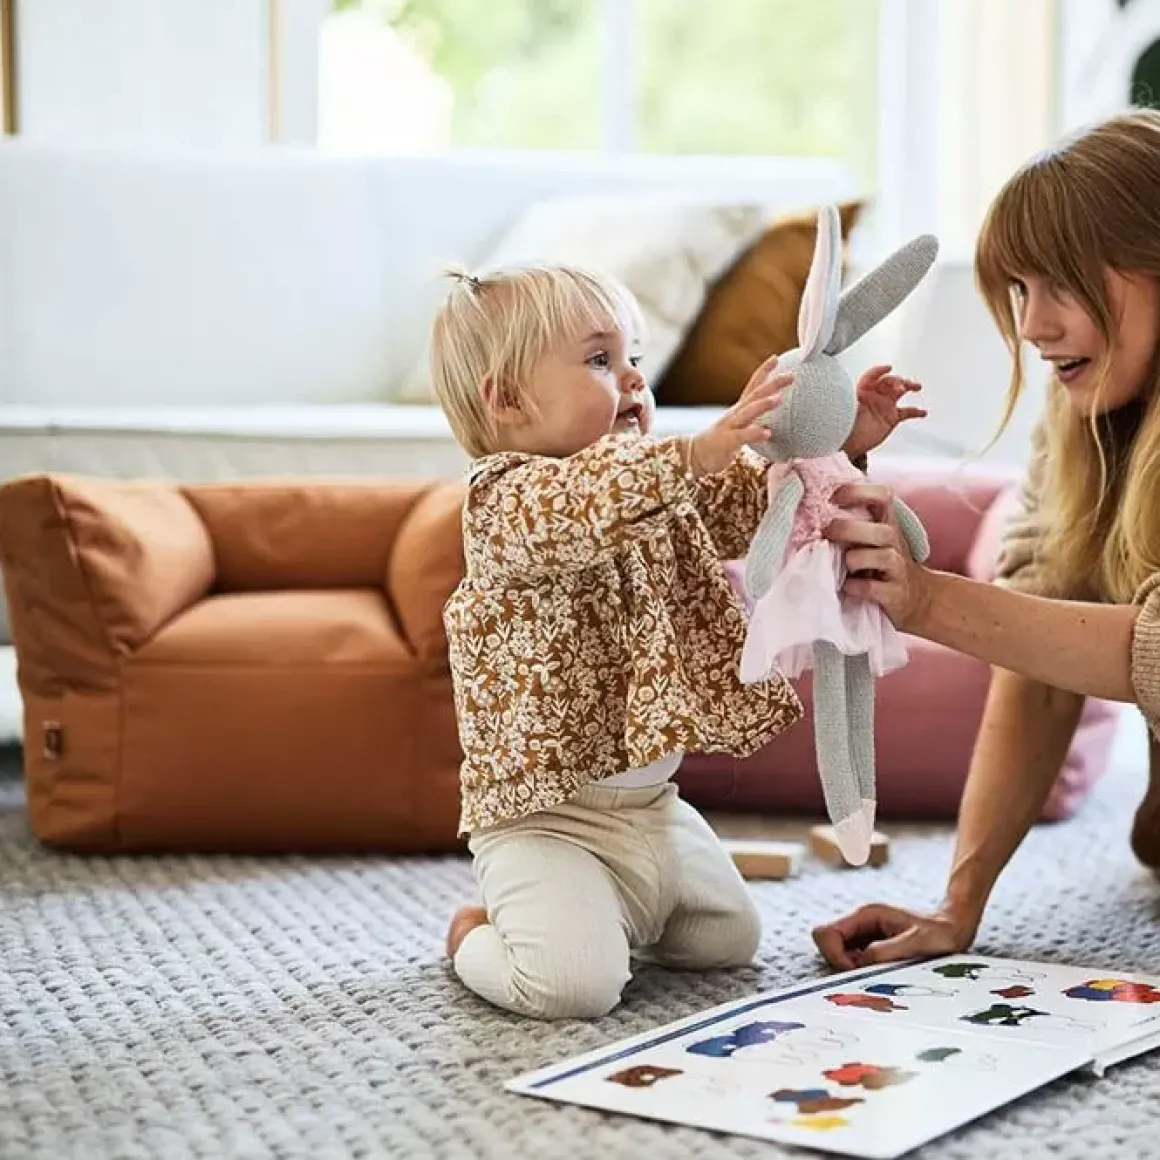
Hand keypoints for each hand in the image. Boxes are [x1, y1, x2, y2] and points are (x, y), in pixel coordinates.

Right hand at [689, 354, 792, 477]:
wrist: (696, 454)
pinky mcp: (726, 442)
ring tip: (779, 398)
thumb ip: (754, 414)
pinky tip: (767, 433)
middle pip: (754, 394)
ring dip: (762, 404)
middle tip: (790, 375)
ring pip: (747, 412)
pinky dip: (754, 434)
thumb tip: (775, 406)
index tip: (776, 358)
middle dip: (772, 383)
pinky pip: (741, 437)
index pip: (752, 385)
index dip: (763, 371)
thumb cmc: (722, 439)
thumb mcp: (740, 423)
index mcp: (740, 408)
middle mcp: (735, 413)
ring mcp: (730, 426)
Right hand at [812, 903, 977, 969]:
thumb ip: (883, 952)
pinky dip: (863, 973)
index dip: (834, 956)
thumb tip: (857, 966)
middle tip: (869, 976)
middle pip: (828, 945)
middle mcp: (860, 924)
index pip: (825, 933)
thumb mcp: (914, 944)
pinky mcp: (872, 948)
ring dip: (853, 971)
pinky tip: (887, 975)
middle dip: (842, 965)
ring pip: (838, 956)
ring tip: (883, 975)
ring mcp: (864, 936)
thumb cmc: (939, 934)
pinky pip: (853, 963)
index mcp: (866, 915)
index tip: (857, 971)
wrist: (955, 929)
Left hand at [826, 482, 930, 631]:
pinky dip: (857, 587)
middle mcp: (894, 543)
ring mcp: (897, 569)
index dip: (858, 492)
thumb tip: (809, 509)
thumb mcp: (872, 538)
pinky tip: (846, 587)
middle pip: (882, 530)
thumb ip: (852, 523)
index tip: (832, 498)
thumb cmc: (882, 562)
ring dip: (857, 558)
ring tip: (843, 564)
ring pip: (884, 556)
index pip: (882, 496)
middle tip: (827, 532)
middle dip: (850, 529)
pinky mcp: (895, 594)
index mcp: (886, 524)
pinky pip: (875, 588)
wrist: (917, 597)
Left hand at [843, 364, 925, 460]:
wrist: (847, 444)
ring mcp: (884, 406)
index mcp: (862, 391)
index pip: (872, 376)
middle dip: (897, 380)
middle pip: (889, 381)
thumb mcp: (845, 408)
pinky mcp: (891, 418)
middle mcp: (874, 396)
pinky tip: (922, 412)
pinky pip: (906, 412)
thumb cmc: (843, 424)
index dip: (879, 371)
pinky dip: (916, 411)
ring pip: (900, 391)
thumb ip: (852, 399)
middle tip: (902, 386)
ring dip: (909, 386)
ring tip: (916, 387)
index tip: (888, 368)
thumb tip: (851, 393)